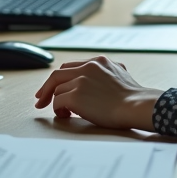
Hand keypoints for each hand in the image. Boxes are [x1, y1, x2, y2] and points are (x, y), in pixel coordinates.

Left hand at [34, 56, 161, 130]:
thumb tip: (94, 82)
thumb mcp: (120, 74)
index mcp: (98, 61)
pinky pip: (57, 102)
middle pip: (57, 75)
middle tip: (40, 100)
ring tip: (66, 113)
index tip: (53, 88)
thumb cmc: (132, 98)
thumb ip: (105, 73)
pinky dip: (58, 110)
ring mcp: (81, 80)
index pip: (70, 66)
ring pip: (57, 90)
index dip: (59, 78)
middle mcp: (88, 67)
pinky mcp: (75, 95)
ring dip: (58, 103)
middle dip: (46, 89)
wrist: (136, 106)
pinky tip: (67, 115)